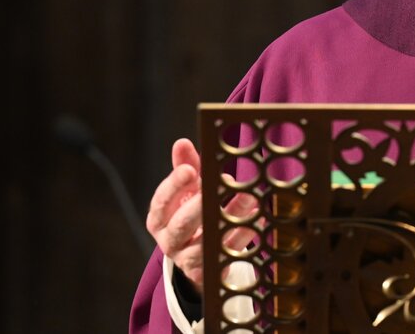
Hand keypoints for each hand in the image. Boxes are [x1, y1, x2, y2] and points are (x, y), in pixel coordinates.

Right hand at [146, 138, 258, 290]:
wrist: (196, 255)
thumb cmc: (191, 213)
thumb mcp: (186, 191)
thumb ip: (185, 167)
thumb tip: (181, 143)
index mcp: (159, 219)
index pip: (161, 202)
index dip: (174, 186)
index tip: (189, 170)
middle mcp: (169, 241)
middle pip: (181, 225)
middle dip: (198, 206)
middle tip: (215, 186)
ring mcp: (187, 259)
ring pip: (206, 243)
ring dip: (229, 217)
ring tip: (248, 198)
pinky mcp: (207, 272)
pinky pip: (226, 255)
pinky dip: (242, 236)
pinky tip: (256, 219)